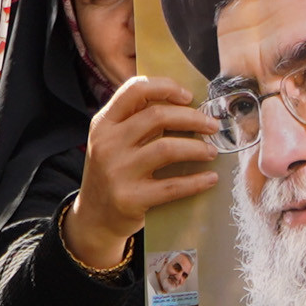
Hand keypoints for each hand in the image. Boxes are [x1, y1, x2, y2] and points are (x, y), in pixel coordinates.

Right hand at [64, 76, 218, 269]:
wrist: (94, 218)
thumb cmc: (113, 172)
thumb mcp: (112, 141)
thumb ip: (136, 121)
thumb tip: (187, 104)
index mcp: (104, 123)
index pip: (134, 89)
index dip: (165, 87)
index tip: (188, 96)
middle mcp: (107, 144)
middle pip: (157, 116)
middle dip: (192, 118)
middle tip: (212, 126)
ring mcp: (117, 172)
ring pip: (167, 148)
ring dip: (197, 148)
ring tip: (211, 151)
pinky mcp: (129, 199)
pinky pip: (172, 186)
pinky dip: (196, 181)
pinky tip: (210, 178)